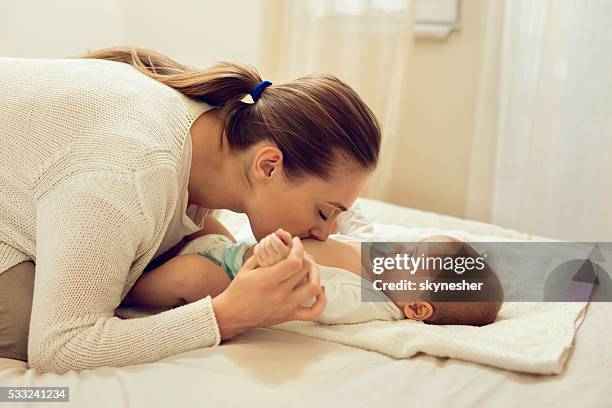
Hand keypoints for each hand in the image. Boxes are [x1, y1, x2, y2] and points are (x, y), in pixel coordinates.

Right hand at [211, 236, 326, 340]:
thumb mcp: (247, 268)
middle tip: (300, 252)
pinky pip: (314, 312)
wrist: (231, 315)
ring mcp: (286, 307)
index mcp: (266, 280)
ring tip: (310, 267)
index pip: (294, 262)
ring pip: (314, 288)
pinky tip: (319, 289)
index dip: (298, 248)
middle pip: (305, 270)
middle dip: (306, 256)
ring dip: (316, 274)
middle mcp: (278, 294)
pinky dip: (322, 300)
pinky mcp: (289, 316)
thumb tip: (280, 238)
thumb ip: (264, 253)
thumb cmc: (238, 289)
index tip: (295, 242)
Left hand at [253, 228, 292, 266]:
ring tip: (267, 241)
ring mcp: (268, 263)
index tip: (274, 234)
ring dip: (263, 241)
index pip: (274, 241)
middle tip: (270, 237)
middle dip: (268, 238)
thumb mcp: (288, 241)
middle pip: (267, 244)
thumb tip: (278, 230)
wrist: (282, 261)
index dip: (273, 235)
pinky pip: (257, 252)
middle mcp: (276, 260)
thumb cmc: (286, 248)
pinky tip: (263, 246)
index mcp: (284, 254)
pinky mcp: (262, 264)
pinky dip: (258, 246)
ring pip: (261, 247)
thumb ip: (285, 234)